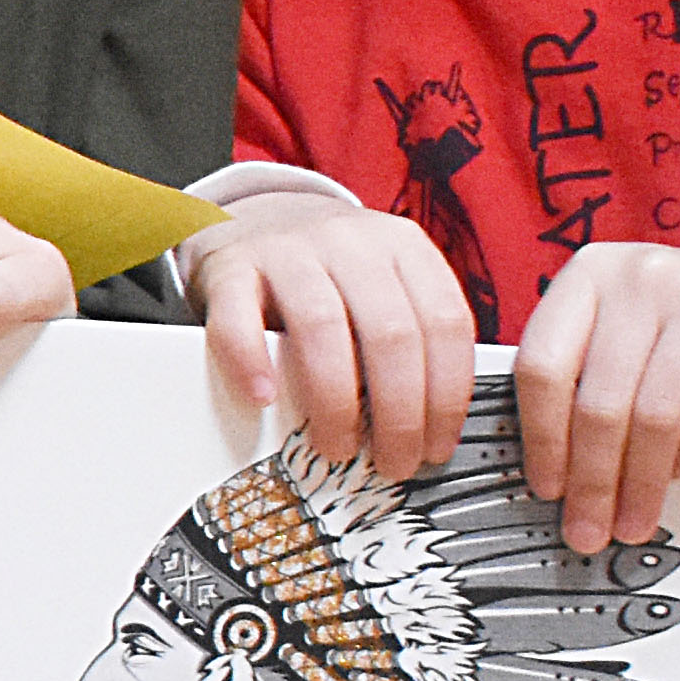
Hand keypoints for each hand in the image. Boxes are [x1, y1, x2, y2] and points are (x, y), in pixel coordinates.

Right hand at [185, 195, 476, 479]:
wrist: (256, 219)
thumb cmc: (327, 272)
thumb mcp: (382, 283)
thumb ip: (410, 333)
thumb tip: (429, 426)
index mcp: (402, 246)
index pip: (444, 323)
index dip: (447, 395)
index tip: (437, 445)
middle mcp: (351, 241)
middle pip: (390, 333)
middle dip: (399, 414)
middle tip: (392, 461)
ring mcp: (289, 250)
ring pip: (323, 328)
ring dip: (336, 403)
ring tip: (336, 446)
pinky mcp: (231, 267)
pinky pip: (239, 319)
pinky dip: (251, 364)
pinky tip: (263, 399)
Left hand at [509, 242, 679, 550]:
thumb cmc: (665, 324)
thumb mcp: (609, 330)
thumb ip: (574, 378)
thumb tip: (550, 472)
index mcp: (586, 276)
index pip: (543, 368)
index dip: (541, 439)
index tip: (548, 489)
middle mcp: (640, 276)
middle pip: (600, 400)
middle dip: (593, 481)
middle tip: (591, 527)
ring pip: (657, 411)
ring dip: (642, 481)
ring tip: (634, 518)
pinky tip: (679, 474)